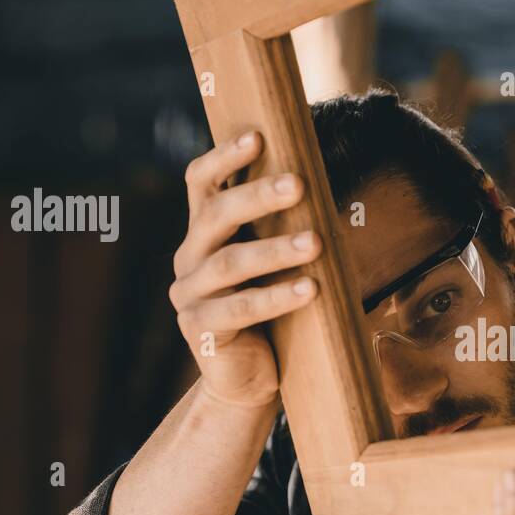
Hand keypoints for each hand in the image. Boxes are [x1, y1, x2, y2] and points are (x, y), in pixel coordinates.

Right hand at [170, 131, 321, 407]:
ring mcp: (189, 295)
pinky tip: (311, 288)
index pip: (201, 183)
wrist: (252, 379)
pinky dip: (277, 296)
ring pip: (230, 264)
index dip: (224, 157)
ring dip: (276, 249)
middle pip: (216, 216)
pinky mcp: (200, 330)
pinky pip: (241, 309)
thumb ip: (283, 228)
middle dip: (258, 196)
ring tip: (316, 242)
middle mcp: (189, 258)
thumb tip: (325, 181)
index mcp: (204, 233)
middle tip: (299, 184)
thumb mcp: (275, 264)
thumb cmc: (274, 312)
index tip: (257, 135)